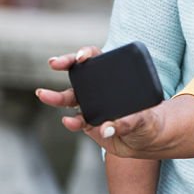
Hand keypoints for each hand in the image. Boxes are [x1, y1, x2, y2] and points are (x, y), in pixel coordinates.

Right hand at [36, 45, 171, 157]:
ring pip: (70, 97)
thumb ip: (129, 122)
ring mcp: (91, 105)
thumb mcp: (145, 120)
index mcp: (115, 76)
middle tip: (54, 62)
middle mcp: (100, 88)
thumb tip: (107, 127)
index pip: (98, 58)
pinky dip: (71, 121)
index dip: (87, 53)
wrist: (147, 140)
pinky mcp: (88, 123)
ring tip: (43, 94)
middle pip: (79, 73)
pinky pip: (75, 120)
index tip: (82, 57)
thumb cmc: (150, 122)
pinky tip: (69, 121)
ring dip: (56, 96)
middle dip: (65, 63)